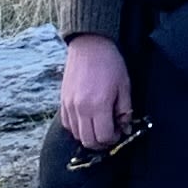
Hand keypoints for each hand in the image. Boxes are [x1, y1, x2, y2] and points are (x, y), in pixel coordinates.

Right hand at [58, 33, 133, 150]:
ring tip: (98, 125)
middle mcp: (81, 108)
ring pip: (76, 135)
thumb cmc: (110, 63)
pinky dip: (76, 127)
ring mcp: (69, 105)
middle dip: (101, 142)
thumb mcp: (124, 86)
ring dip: (88, 135)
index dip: (113, 139)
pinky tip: (86, 119)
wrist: (90, 44)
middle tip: (109, 133)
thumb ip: (125, 111)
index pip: (103, 137)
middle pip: (88, 141)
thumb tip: (125, 129)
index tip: (119, 131)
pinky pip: (67, 124)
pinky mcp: (62, 100)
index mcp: (99, 105)